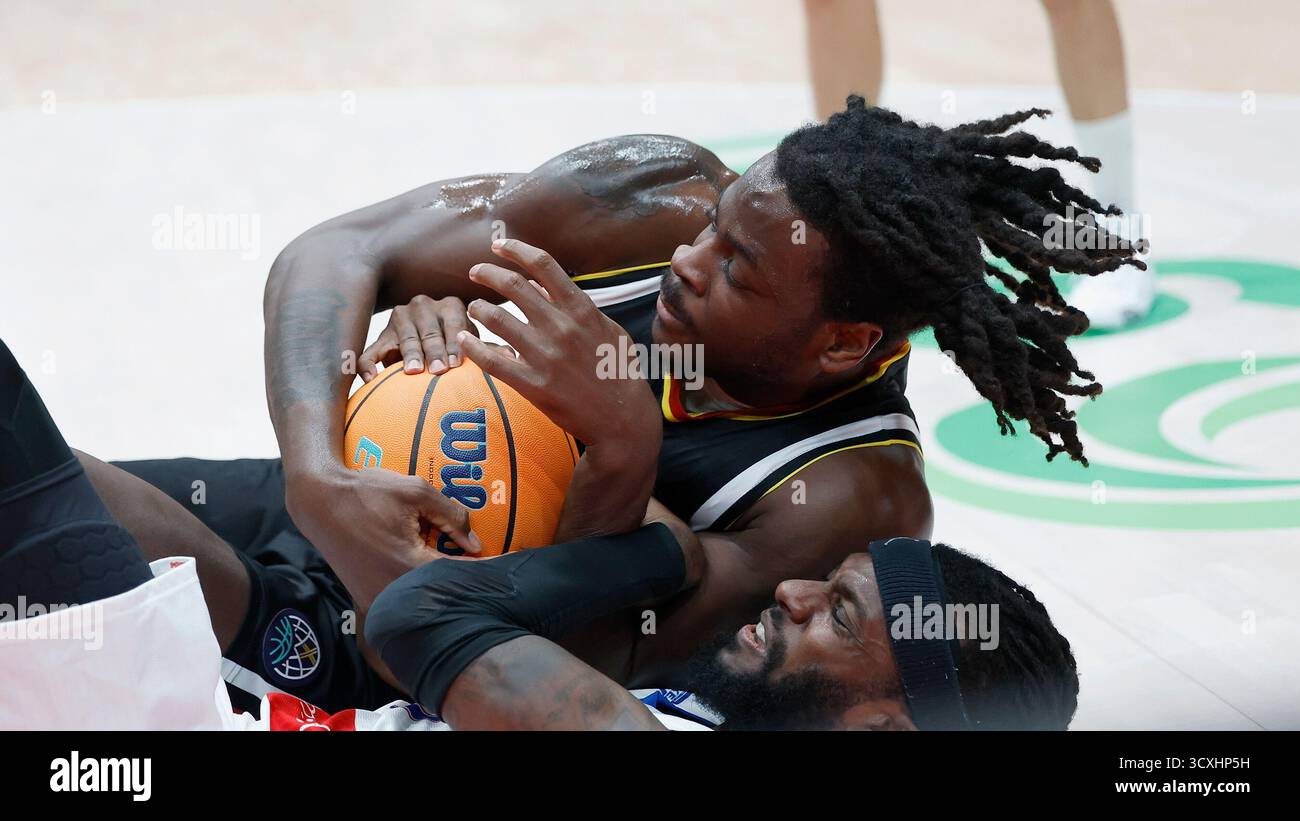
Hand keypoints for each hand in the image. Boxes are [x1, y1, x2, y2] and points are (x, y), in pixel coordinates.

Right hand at [285, 466, 482, 610]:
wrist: (319, 503)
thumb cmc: (367, 492)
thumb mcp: (415, 492)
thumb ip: (451, 516)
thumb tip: (477, 544)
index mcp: (410, 566)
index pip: (463, 574)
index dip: (492, 569)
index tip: (516, 562)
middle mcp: (395, 591)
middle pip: (446, 593)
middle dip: (471, 582)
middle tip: (495, 571)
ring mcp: (380, 600)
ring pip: (425, 599)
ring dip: (446, 586)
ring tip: (467, 570)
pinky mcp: (369, 601)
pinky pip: (404, 598)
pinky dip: (423, 588)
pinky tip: (437, 572)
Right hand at [359, 294, 478, 382]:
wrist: (428, 340)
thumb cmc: (458, 344)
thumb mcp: (472, 343)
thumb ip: (487, 349)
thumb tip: (510, 354)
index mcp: (450, 306)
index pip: (454, 324)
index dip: (455, 344)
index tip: (457, 365)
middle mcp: (423, 306)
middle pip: (429, 330)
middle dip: (434, 351)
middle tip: (439, 371)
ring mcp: (400, 319)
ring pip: (404, 336)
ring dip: (409, 354)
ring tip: (413, 372)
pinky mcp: (381, 337)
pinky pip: (371, 351)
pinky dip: (369, 364)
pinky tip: (372, 379)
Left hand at [457, 238, 659, 447]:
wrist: (622, 419)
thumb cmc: (618, 371)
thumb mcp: (607, 330)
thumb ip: (575, 307)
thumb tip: (541, 287)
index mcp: (581, 310)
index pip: (543, 265)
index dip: (516, 249)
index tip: (499, 246)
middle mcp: (561, 327)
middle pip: (513, 285)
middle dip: (487, 272)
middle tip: (475, 271)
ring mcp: (546, 356)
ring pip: (496, 319)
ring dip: (478, 308)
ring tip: (473, 307)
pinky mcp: (534, 384)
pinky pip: (492, 360)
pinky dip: (473, 347)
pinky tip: (465, 341)